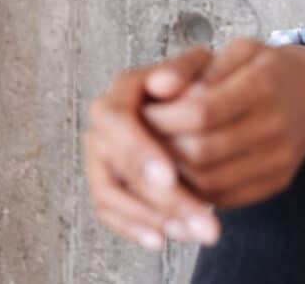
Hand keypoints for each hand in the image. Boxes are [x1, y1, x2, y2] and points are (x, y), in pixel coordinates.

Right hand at [83, 46, 221, 249]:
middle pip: (117, 167)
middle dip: (157, 197)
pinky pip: (112, 211)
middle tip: (199, 219)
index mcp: (122, 91)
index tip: (169, 176)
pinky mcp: (109, 181)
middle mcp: (104, 125)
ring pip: (113, 194)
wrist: (200, 93)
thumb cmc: (201, 79)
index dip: (138, 150)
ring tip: (192, 232)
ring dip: (151, 218)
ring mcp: (102, 156)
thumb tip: (163, 83)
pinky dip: (135, 227)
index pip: (117, 120)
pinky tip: (164, 239)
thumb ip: (182, 70)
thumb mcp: (200, 65)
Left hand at [142, 36, 304, 210]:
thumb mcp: (239, 50)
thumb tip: (153, 86)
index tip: (144, 110)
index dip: (163, 117)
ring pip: (207, 181)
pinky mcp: (276, 183)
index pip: (201, 112)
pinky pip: (223, 196)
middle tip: (146, 135)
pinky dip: (195, 187)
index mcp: (264, 85)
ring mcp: (278, 160)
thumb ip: (192, 66)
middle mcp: (276, 127)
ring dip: (173, 172)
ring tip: (161, 151)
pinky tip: (186, 168)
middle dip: (161, 147)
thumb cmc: (271, 70)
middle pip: (201, 152)